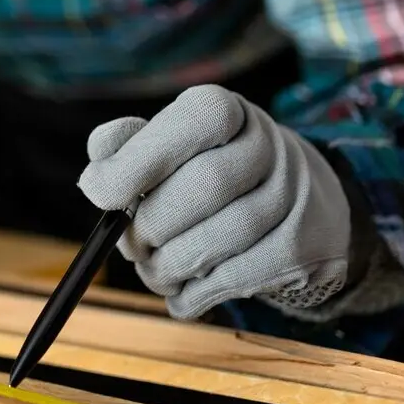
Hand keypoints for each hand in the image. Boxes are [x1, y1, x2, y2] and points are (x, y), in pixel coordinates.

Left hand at [77, 85, 351, 319]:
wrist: (295, 197)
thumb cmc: (204, 168)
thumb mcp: (165, 144)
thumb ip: (124, 149)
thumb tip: (97, 177)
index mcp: (223, 110)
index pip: (186, 126)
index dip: (136, 163)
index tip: (99, 193)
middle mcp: (268, 145)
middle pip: (205, 185)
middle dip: (152, 225)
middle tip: (131, 246)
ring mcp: (294, 196)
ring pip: (222, 237)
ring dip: (169, 266)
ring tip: (152, 270)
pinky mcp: (305, 247)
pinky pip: (239, 278)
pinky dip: (196, 292)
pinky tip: (181, 289)